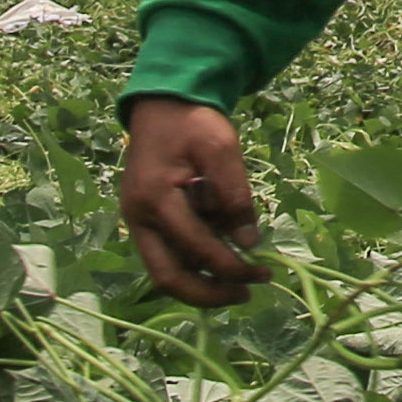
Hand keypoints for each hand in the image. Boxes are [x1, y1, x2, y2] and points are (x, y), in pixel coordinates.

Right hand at [114, 96, 266, 306]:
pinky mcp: (146, 223)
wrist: (161, 107)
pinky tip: (225, 259)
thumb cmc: (192, 122)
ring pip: (168, 271)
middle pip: (168, 278)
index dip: (229, 266)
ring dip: (204, 282)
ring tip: (243, 279)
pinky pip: (170, 255)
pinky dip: (197, 264)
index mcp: (155, 198)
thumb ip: (235, 194)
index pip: (195, 246)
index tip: (262, 273)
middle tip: (246, 294)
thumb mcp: (221, 147)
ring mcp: (138, 223)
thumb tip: (248, 243)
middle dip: (208, 294)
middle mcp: (138, 219)